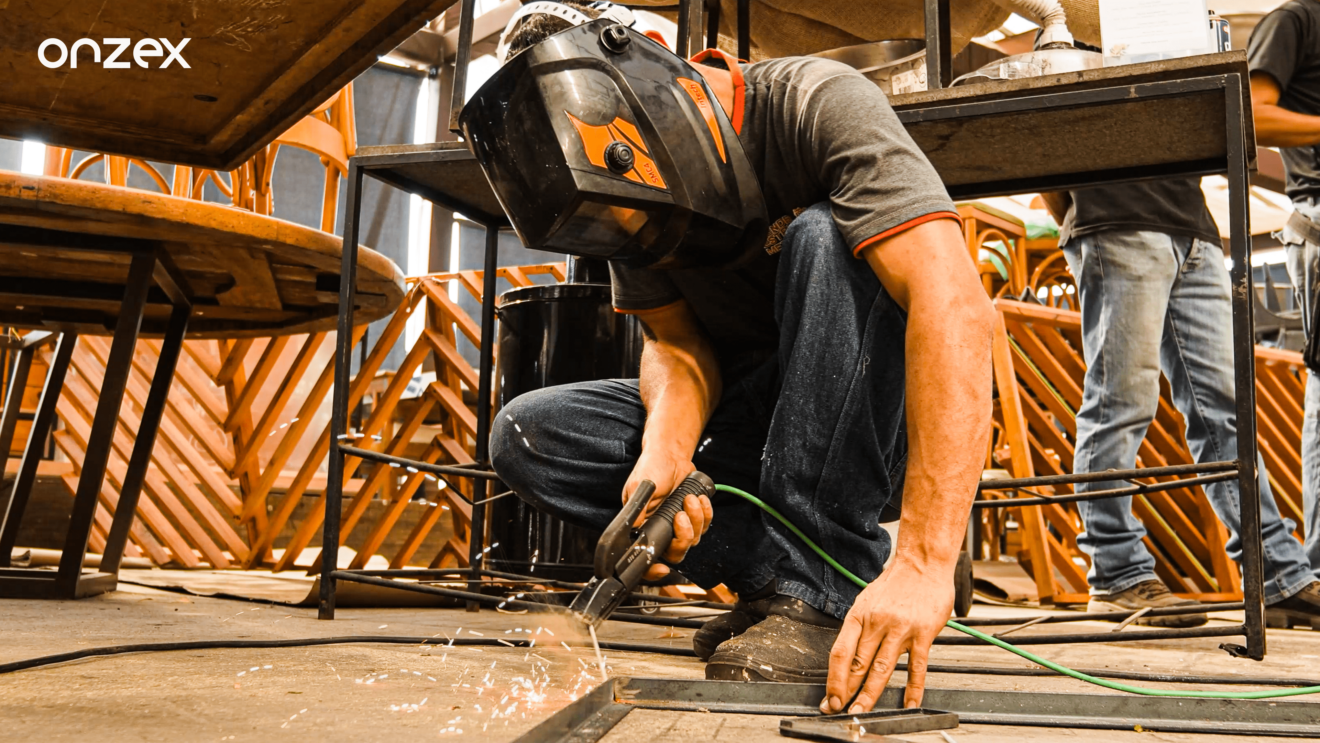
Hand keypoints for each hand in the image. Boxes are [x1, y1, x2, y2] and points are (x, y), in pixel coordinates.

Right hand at [622, 448, 712, 579]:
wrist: (670, 455)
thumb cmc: (651, 468)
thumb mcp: (640, 486)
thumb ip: (637, 509)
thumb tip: (633, 529)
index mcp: (642, 526)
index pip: (646, 555)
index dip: (652, 569)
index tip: (662, 569)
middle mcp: (660, 528)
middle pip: (675, 552)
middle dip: (683, 537)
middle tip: (681, 516)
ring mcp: (677, 524)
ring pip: (692, 539)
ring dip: (695, 519)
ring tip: (689, 499)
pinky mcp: (692, 517)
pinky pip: (704, 526)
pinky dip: (706, 513)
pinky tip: (699, 499)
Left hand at [820, 558, 954, 713]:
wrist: (923, 564)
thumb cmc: (896, 582)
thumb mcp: (867, 599)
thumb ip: (859, 626)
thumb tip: (849, 654)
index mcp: (859, 615)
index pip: (840, 652)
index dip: (834, 678)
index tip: (830, 695)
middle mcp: (877, 623)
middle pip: (857, 664)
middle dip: (846, 691)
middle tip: (839, 710)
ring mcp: (900, 630)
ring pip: (882, 669)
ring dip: (870, 694)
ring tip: (862, 711)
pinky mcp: (923, 634)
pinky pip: (917, 668)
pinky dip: (913, 689)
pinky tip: (909, 704)